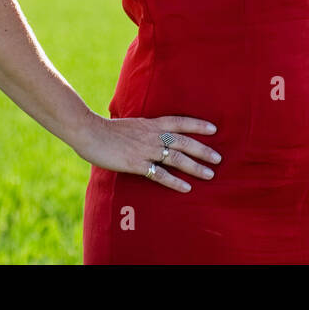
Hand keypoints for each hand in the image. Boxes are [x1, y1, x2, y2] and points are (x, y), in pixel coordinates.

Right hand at [72, 112, 221, 192]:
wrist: (90, 132)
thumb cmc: (107, 130)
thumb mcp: (131, 124)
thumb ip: (144, 130)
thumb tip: (152, 133)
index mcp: (151, 123)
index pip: (180, 122)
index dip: (197, 125)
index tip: (214, 128)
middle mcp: (152, 135)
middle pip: (184, 142)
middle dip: (203, 150)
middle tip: (218, 158)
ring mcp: (146, 150)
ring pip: (177, 158)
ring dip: (195, 167)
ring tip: (210, 174)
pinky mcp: (137, 164)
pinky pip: (160, 174)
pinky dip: (175, 181)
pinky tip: (186, 188)